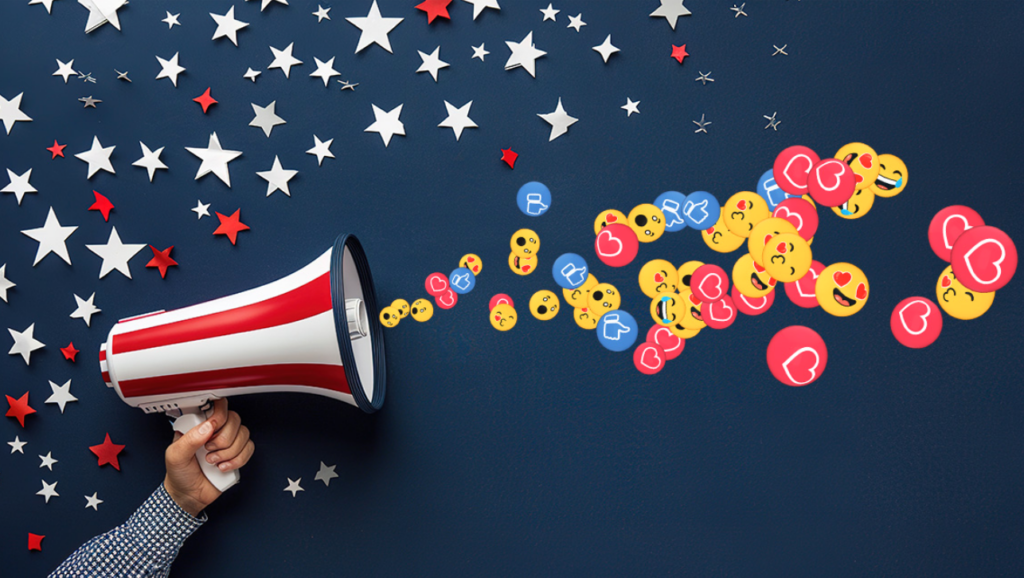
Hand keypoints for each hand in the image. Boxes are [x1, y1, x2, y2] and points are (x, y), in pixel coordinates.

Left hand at [164, 399, 254, 516]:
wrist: (188, 496)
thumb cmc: (179, 474)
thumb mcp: (175, 456)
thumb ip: (189, 439)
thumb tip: (208, 426)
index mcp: (199, 425)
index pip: (217, 407)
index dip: (219, 416)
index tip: (212, 428)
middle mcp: (216, 431)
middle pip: (234, 419)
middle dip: (223, 439)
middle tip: (208, 449)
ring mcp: (229, 442)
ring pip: (244, 434)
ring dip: (228, 452)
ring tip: (213, 461)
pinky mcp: (238, 455)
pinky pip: (249, 449)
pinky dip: (236, 461)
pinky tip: (222, 467)